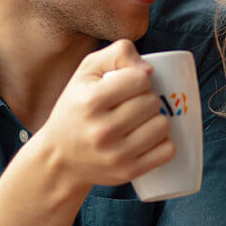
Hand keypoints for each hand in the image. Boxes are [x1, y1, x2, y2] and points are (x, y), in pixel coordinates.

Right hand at [35, 39, 175, 187]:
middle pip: (152, 102)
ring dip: (156, 120)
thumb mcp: (88, 71)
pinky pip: (167, 151)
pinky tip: (148, 138)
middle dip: (147, 99)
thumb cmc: (77, 107)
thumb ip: (119, 53)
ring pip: (162, 126)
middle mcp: (102, 130)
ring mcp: (115, 155)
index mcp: (91, 101)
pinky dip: (163, 143)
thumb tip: (150, 70)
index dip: (138, 78)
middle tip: (130, 105)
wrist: (58, 157)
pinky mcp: (127, 172)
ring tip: (138, 121)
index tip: (127, 85)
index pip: (140, 79)